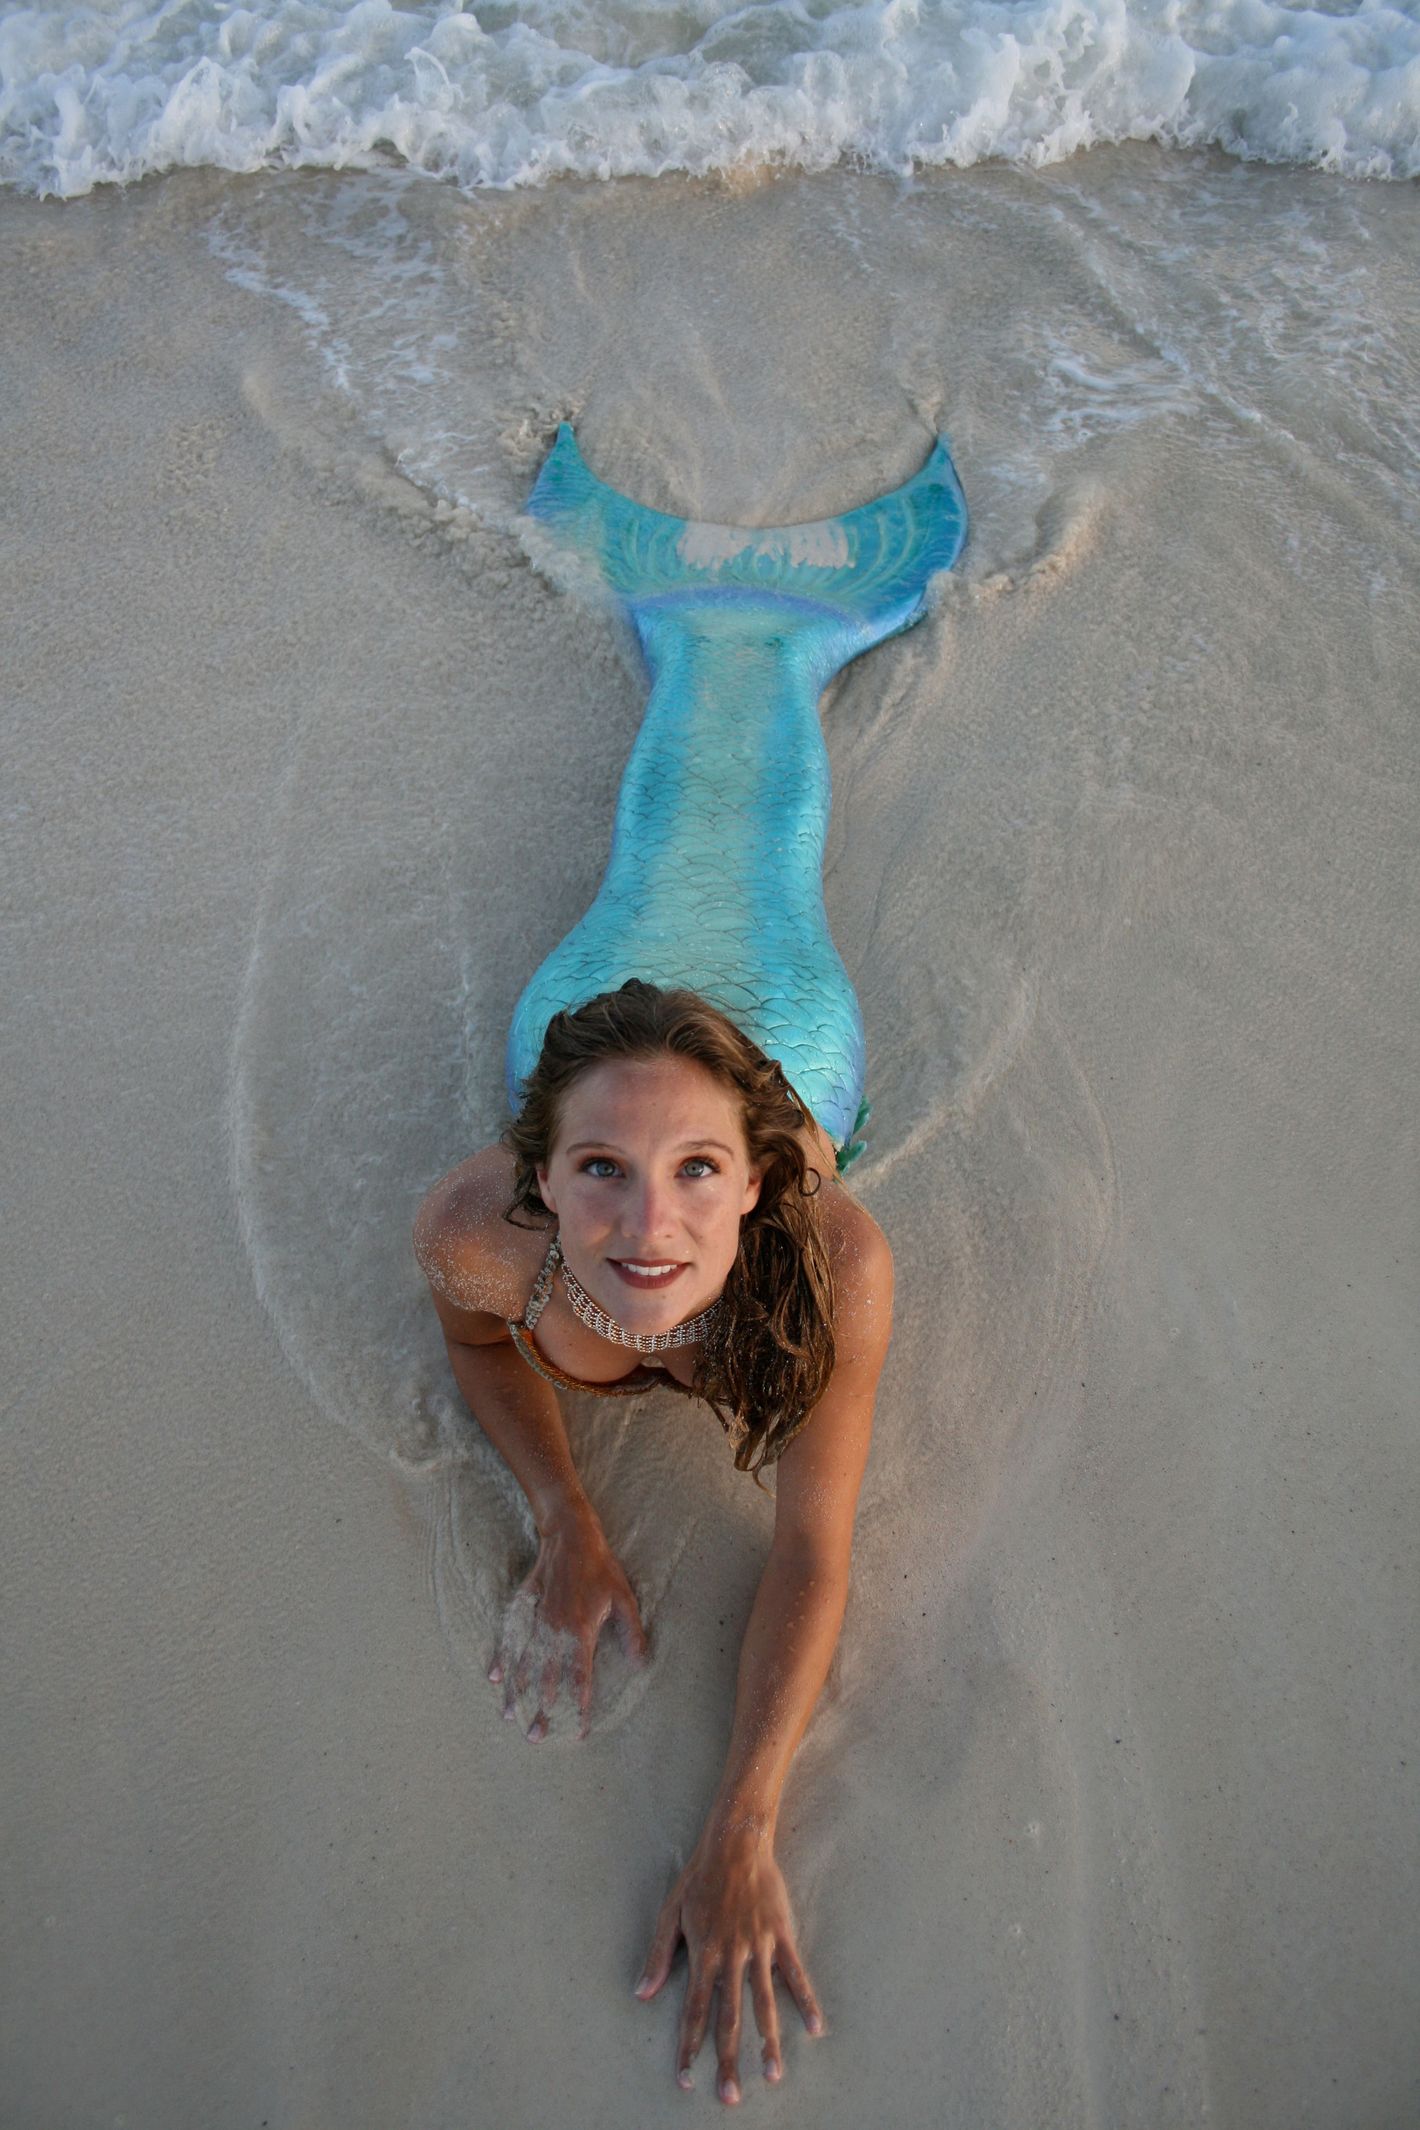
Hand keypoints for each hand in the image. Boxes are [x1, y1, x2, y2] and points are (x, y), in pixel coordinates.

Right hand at [488, 1504, 647, 1740]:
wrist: (571, 1535)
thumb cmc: (602, 1568)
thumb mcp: (624, 1598)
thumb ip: (631, 1633)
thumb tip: (639, 1664)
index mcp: (581, 1631)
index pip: (580, 1677)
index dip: (579, 1705)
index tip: (578, 1729)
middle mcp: (556, 1630)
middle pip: (547, 1679)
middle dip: (542, 1710)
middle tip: (534, 1737)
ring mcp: (537, 1619)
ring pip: (525, 1662)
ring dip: (518, 1692)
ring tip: (510, 1717)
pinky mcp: (525, 1608)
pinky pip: (511, 1638)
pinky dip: (502, 1658)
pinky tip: (495, 1677)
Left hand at [634, 1816, 824, 2102]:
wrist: (736, 1843)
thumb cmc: (699, 1878)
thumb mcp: (670, 1913)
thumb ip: (658, 1955)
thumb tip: (641, 1994)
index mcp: (702, 1953)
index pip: (693, 2011)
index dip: (689, 2046)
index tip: (687, 2078)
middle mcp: (730, 1956)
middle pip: (729, 2018)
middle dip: (729, 2060)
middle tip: (730, 2096)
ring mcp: (757, 1947)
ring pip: (764, 2003)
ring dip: (768, 2042)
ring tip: (773, 2076)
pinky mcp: (780, 1935)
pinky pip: (794, 1974)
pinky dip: (805, 2001)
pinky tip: (815, 2028)